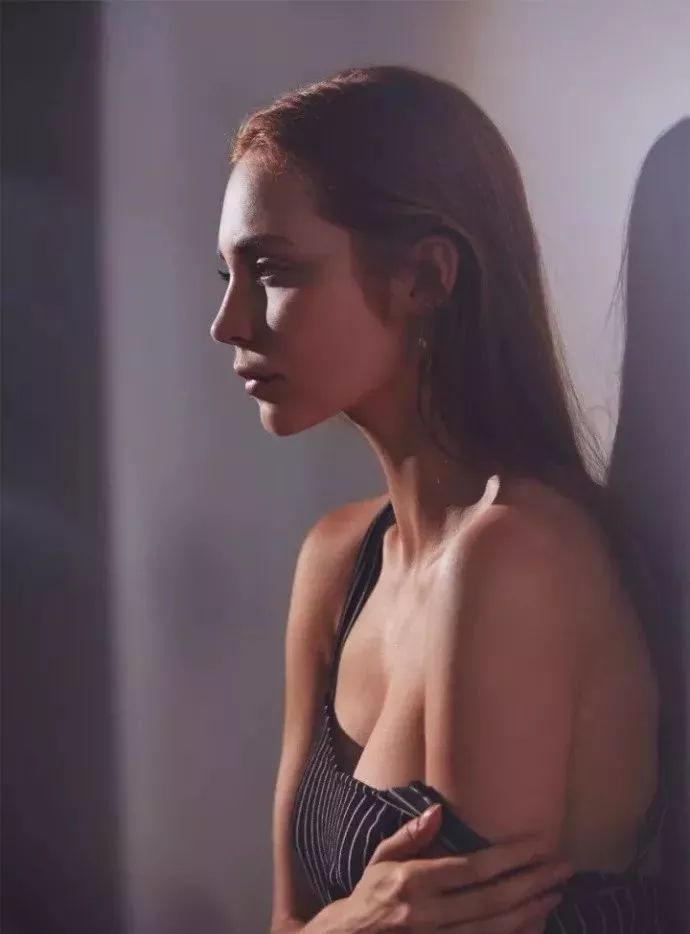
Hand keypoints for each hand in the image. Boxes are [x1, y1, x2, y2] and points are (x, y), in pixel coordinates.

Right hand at [347, 804, 571, 931]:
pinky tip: (533, 924)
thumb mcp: (381, 859)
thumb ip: (410, 836)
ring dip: (529, 912)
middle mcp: (428, 913)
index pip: (472, 868)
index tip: (538, 844)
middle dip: (531, 883)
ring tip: (556, 895)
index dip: (508, 856)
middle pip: (491, 900)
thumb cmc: (370, 895)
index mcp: (414, 881)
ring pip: (493, 929)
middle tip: (562, 869)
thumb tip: (438, 811)